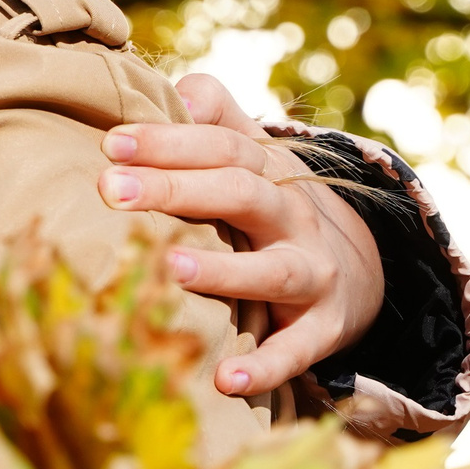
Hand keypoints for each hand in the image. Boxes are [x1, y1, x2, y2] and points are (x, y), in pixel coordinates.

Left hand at [96, 73, 384, 398]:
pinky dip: (263, 368)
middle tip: (111, 190)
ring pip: (272, 270)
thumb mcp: (254, 154)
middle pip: (241, 192)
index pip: (221, 144)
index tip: (111, 145)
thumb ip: (215, 113)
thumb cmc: (269, 204)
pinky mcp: (322, 330)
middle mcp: (292, 216)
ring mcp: (312, 273)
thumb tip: (175, 88)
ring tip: (171, 268)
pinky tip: (222, 380)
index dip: (168, 141)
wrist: (358, 269)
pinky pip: (296, 351)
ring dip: (223, 271)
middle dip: (177, 189)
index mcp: (268, 170)